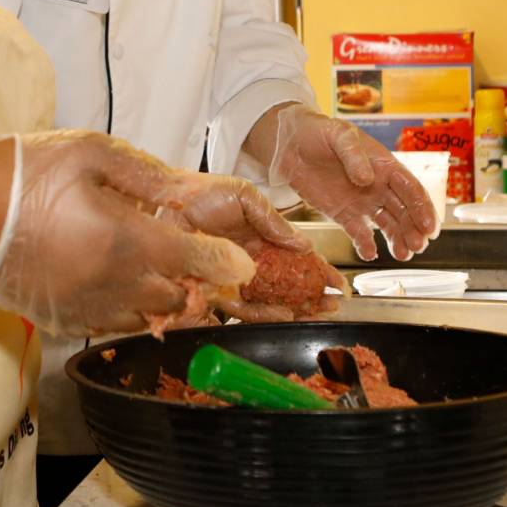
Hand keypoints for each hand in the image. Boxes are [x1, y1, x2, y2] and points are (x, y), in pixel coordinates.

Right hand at [0, 131, 254, 335]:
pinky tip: (116, 282)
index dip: (225, 262)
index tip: (237, 260)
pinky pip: (114, 325)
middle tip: (188, 254)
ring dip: (162, 298)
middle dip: (193, 280)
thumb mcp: (94, 154)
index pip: (200, 264)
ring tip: (151, 267)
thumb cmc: (27, 175)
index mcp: (130, 241)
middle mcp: (115, 284)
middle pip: (180, 299)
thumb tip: (193, 196)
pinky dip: (128, 309)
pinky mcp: (65, 322)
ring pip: (151, 319)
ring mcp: (89, 309)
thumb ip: (150, 177)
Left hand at [152, 173, 347, 322]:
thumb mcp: (247, 197)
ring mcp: (233, 277)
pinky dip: (265, 313)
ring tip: (316, 313)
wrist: (169, 198)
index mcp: (260, 239)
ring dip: (295, 309)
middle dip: (312, 296)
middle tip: (333, 304)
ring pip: (269, 301)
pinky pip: (243, 307)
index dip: (316, 270)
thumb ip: (273, 221)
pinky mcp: (215, 289)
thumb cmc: (202, 192)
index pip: (295, 259)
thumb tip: (304, 245)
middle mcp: (249, 261)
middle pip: (286, 285)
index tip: (337, 281)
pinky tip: (284, 314)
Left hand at [265, 105, 439, 260]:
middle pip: (404, 212)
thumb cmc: (320, 132)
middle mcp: (378, 187)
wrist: (290, 143)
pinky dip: (366, 245)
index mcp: (384, 166)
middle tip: (418, 247)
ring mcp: (362, 202)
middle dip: (414, 230)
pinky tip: (369, 254)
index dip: (423, 208)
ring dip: (398, 240)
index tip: (430, 228)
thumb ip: (354, 155)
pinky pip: (359, 233)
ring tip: (403, 255)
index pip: (411, 189)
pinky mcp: (343, 214)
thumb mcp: (338, 136)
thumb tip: (368, 178)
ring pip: (387, 225)